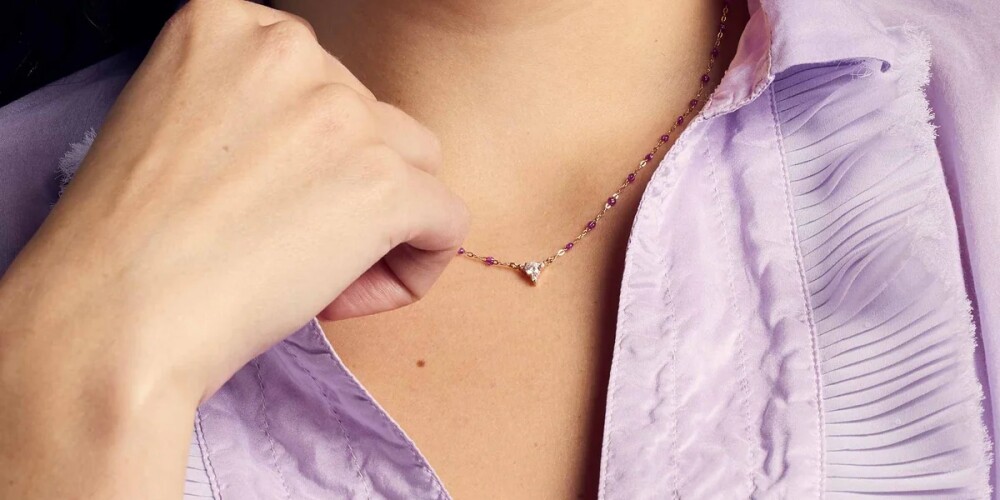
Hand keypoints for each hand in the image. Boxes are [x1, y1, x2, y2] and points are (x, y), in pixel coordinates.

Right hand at [0, 0, 466, 496]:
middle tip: (282, 248)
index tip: (260, 203)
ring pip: (419, 166)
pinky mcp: (384, 182)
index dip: (305, 154)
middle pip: (373, 120)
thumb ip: (258, 111)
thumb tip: (335, 155)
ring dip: (383, 224)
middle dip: (345, 188)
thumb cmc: (130, 243)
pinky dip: (415, 267)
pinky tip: (351, 298)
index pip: (323, 83)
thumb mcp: (176, 124)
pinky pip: (448, 223)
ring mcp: (344, 112)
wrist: (111, 317)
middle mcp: (292, 48)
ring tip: (317, 275)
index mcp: (229, 22)